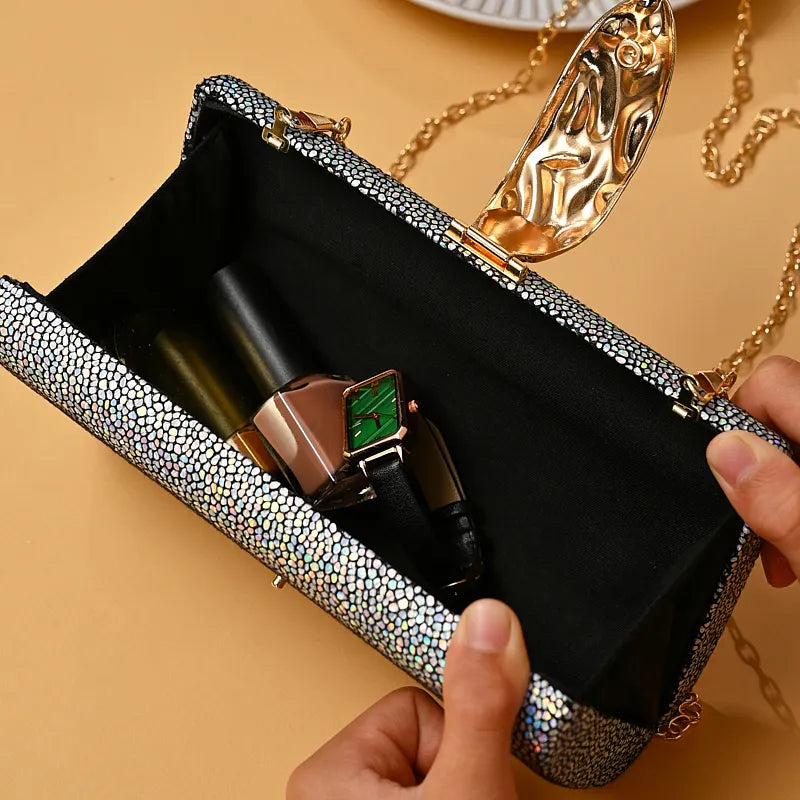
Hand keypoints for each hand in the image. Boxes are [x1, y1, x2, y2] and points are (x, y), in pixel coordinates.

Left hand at [286, 599, 529, 799]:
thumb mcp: (466, 787)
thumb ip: (478, 704)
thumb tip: (489, 620)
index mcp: (328, 773)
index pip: (416, 705)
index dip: (456, 740)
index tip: (467, 768)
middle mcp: (330, 793)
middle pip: (429, 738)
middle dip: (462, 775)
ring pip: (437, 770)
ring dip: (463, 793)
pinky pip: (430, 790)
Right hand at [706, 355, 799, 586]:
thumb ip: (781, 502)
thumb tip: (723, 448)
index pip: (773, 383)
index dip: (736, 421)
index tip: (722, 474)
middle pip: (779, 415)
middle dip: (753, 467)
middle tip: (755, 528)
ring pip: (793, 447)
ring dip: (775, 492)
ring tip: (782, 556)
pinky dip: (795, 502)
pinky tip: (798, 548)